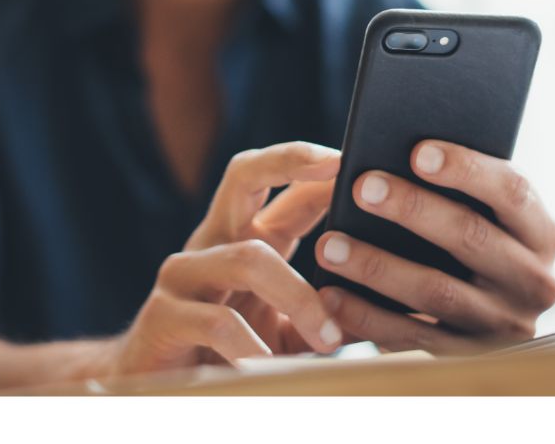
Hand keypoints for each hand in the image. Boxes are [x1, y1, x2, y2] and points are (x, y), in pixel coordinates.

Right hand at [107, 141, 344, 375]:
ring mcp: (184, 273)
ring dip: (297, 298)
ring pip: (248, 259)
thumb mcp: (292, 330)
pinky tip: (271, 368)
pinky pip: (217, 322)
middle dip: (290, 159)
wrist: (157, 397)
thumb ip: (332, 311)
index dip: (318, 163)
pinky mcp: (161, 315)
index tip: (360, 156)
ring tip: (328, 339)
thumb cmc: (235, 356)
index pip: (283, 184)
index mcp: (246, 237)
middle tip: (334, 163)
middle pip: (244, 175)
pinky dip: (253, 348)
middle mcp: (213, 242)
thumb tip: (397, 301)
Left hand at [314, 139, 554, 353]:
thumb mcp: (488, 219)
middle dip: (413, 208)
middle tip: (362, 187)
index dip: (467, 169)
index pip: (513, 191)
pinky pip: (412, 337)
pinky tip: (332, 294)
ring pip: (437, 291)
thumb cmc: (473, 245)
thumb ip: (464, 191)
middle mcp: (533, 281)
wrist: (489, 323)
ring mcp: (503, 324)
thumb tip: (401, 151)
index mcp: (542, 234)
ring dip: (377, 266)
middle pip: (472, 237)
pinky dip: (367, 316)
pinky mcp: (466, 357)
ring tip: (331, 245)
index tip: (417, 151)